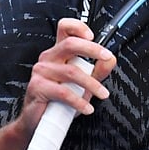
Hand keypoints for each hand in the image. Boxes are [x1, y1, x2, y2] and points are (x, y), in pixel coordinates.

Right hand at [18, 18, 116, 136]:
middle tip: (107, 57)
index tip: (92, 36)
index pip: (64, 29)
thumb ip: (97, 71)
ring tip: (102, 94)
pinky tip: (86, 108)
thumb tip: (110, 60)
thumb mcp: (83, 84)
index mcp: (59, 53)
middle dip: (92, 49)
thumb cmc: (59, 100)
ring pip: (72, 71)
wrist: (39, 122)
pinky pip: (63, 92)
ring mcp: (41, 71)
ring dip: (92, 84)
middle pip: (70, 44)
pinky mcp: (37, 87)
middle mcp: (49, 58)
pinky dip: (79, 101)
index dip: (78, 27)